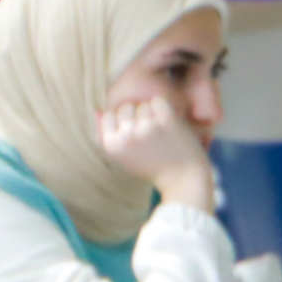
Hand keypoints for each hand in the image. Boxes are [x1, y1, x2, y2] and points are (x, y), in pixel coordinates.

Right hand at [97, 96, 213, 213]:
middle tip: (151, 135)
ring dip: (153, 114)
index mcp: (112, 145)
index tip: (136, 134)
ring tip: (161, 132)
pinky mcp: (166, 121)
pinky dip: (164, 109)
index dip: (123, 121)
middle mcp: (127, 135)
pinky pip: (158, 101)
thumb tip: (97, 110)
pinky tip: (169, 123)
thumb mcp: (123, 157)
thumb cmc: (153, 169)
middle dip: (137, 116)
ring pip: (143, 104)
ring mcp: (147, 127)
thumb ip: (106, 135)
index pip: (108, 115)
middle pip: (125, 107)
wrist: (184, 181)